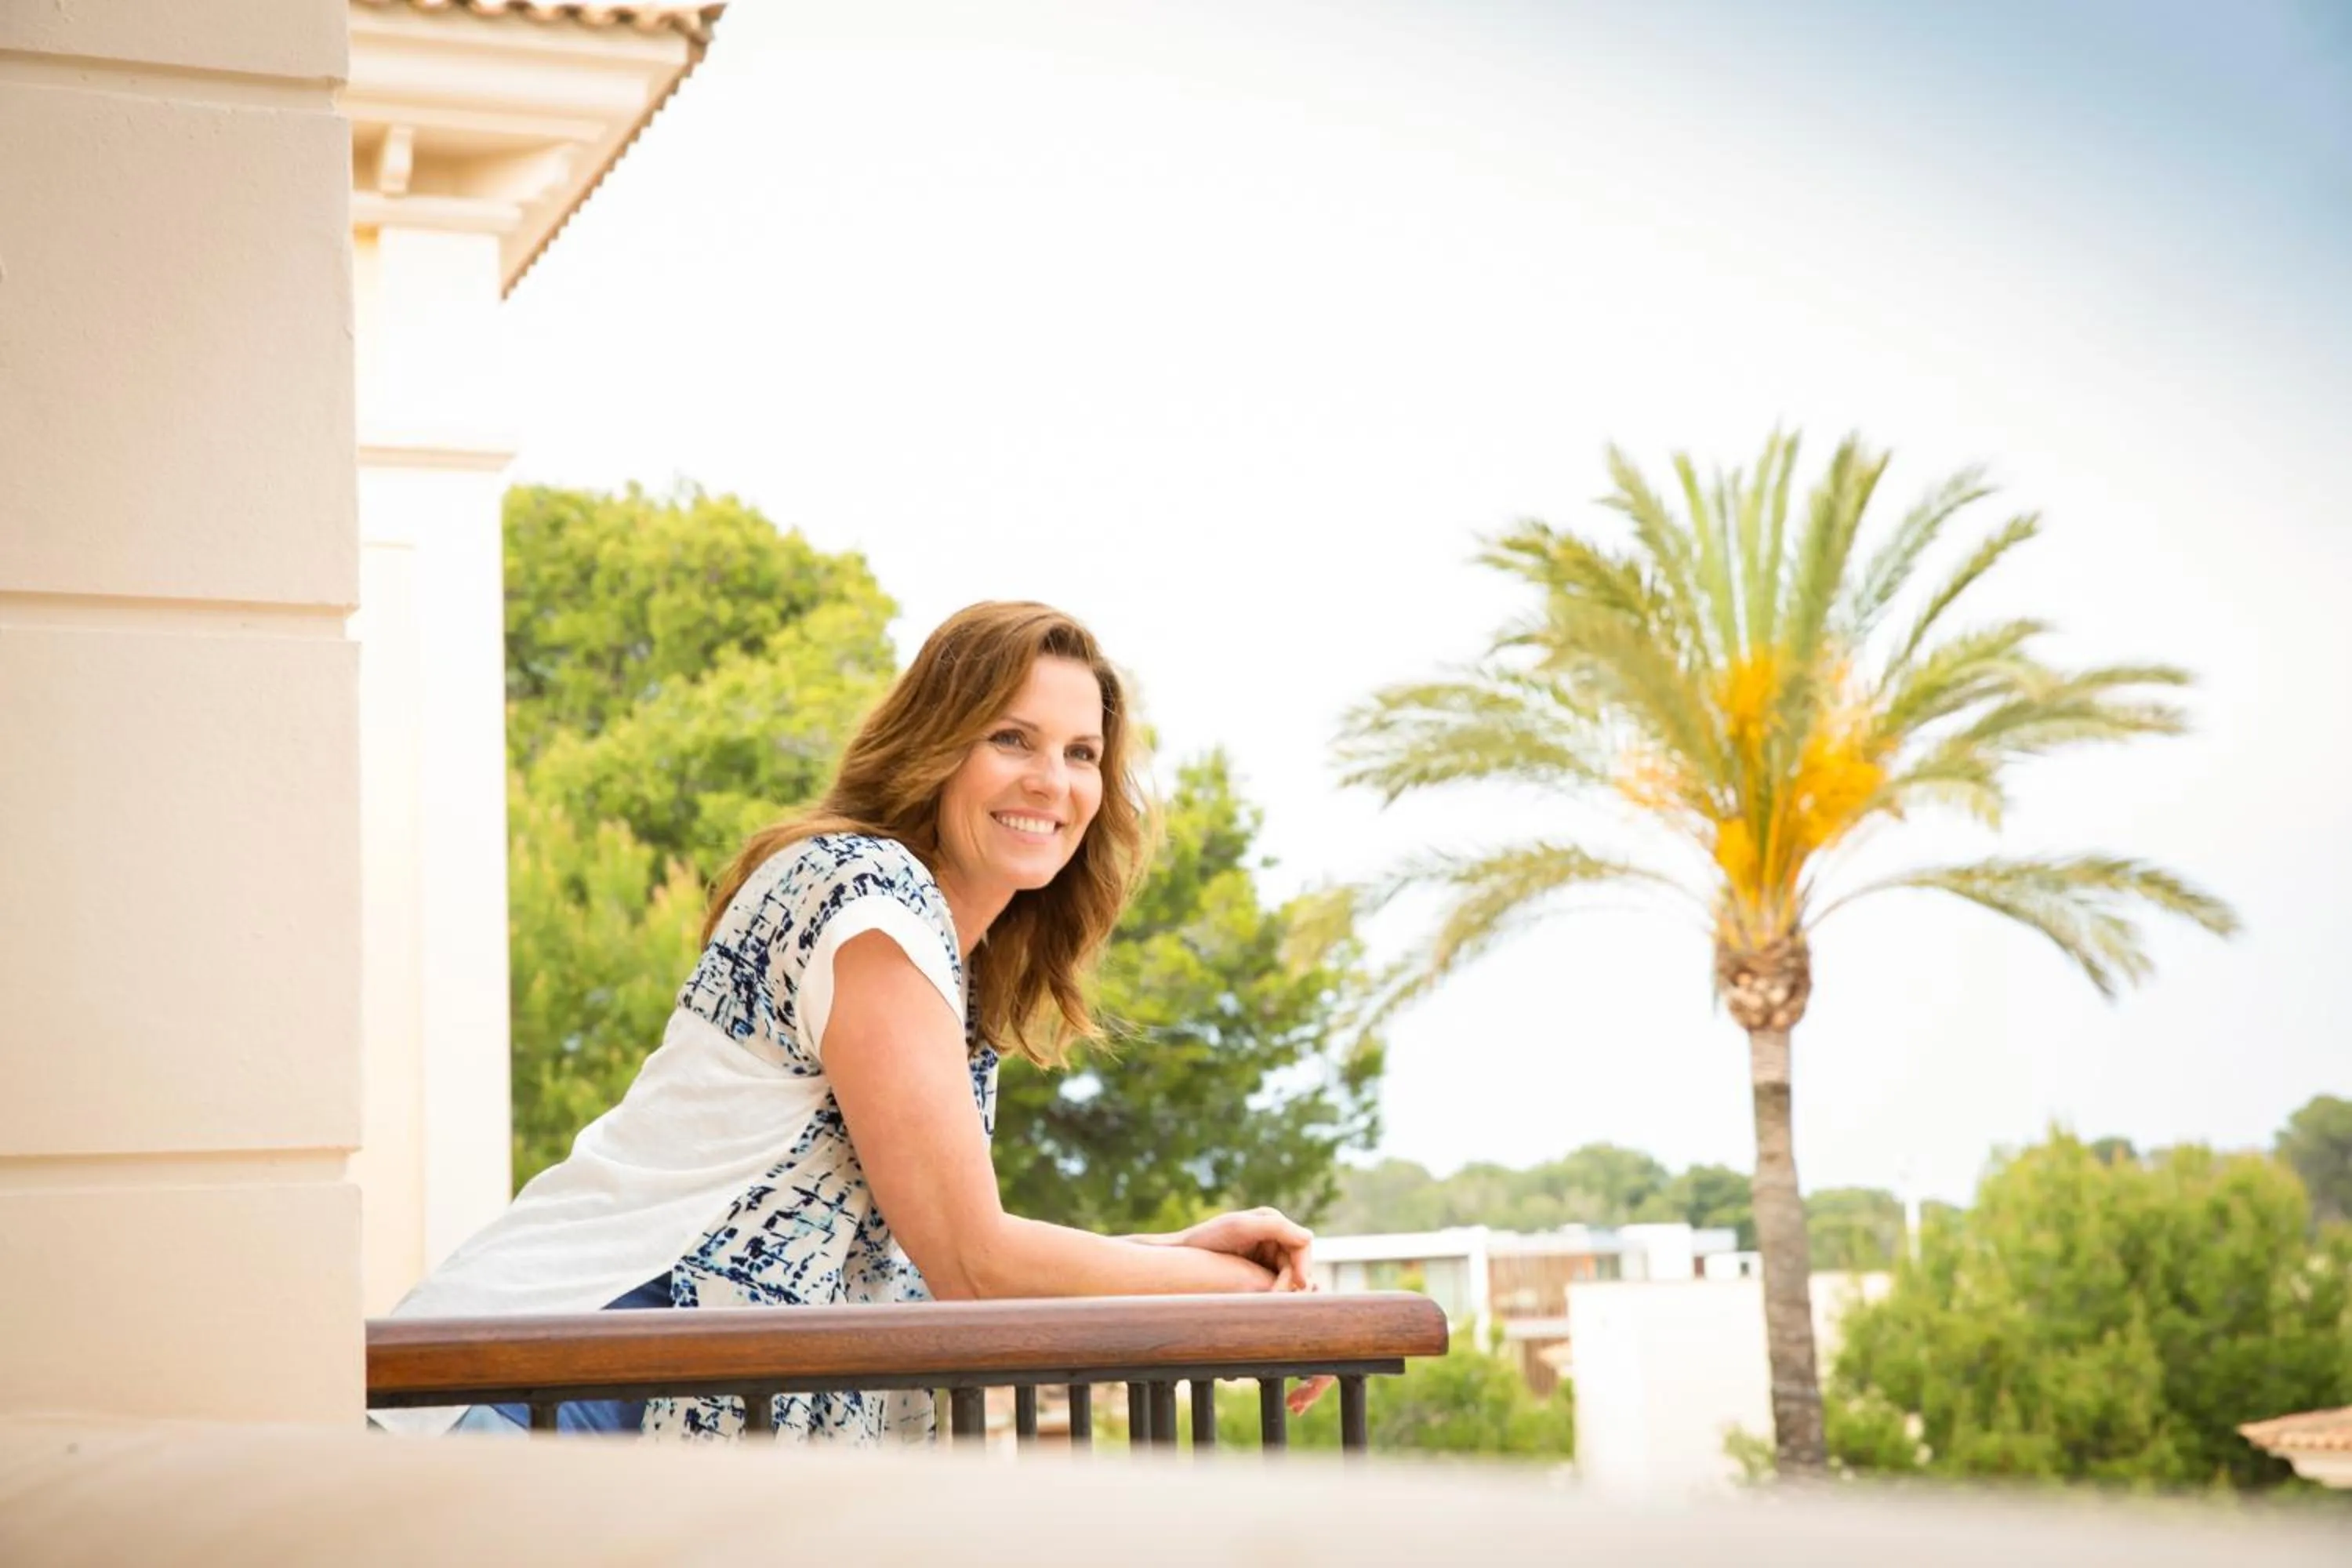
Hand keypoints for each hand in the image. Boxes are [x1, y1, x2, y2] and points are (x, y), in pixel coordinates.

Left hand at [1173, 1207, 1314, 1291]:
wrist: (1182, 1255)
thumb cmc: (1207, 1238)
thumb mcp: (1239, 1228)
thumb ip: (1274, 1227)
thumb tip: (1309, 1236)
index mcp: (1272, 1221)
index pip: (1301, 1243)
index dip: (1303, 1264)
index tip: (1297, 1285)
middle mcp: (1273, 1236)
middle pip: (1298, 1261)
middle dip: (1293, 1280)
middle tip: (1278, 1298)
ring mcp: (1266, 1253)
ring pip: (1290, 1274)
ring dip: (1286, 1289)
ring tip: (1272, 1301)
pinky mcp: (1259, 1269)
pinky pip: (1277, 1282)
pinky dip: (1277, 1292)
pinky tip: (1271, 1302)